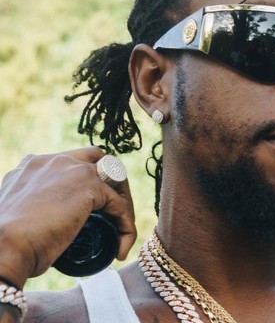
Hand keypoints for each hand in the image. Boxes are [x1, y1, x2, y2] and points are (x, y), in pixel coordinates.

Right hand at [0, 147, 136, 287]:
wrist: (1, 250)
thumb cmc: (6, 243)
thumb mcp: (19, 213)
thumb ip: (33, 204)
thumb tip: (50, 221)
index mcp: (35, 164)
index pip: (73, 161)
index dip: (88, 179)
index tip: (92, 207)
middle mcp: (55, 160)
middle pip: (99, 159)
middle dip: (112, 182)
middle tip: (113, 213)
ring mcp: (74, 170)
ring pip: (115, 176)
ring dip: (123, 202)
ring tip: (122, 230)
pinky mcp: (88, 186)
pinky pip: (119, 203)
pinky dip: (125, 224)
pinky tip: (121, 246)